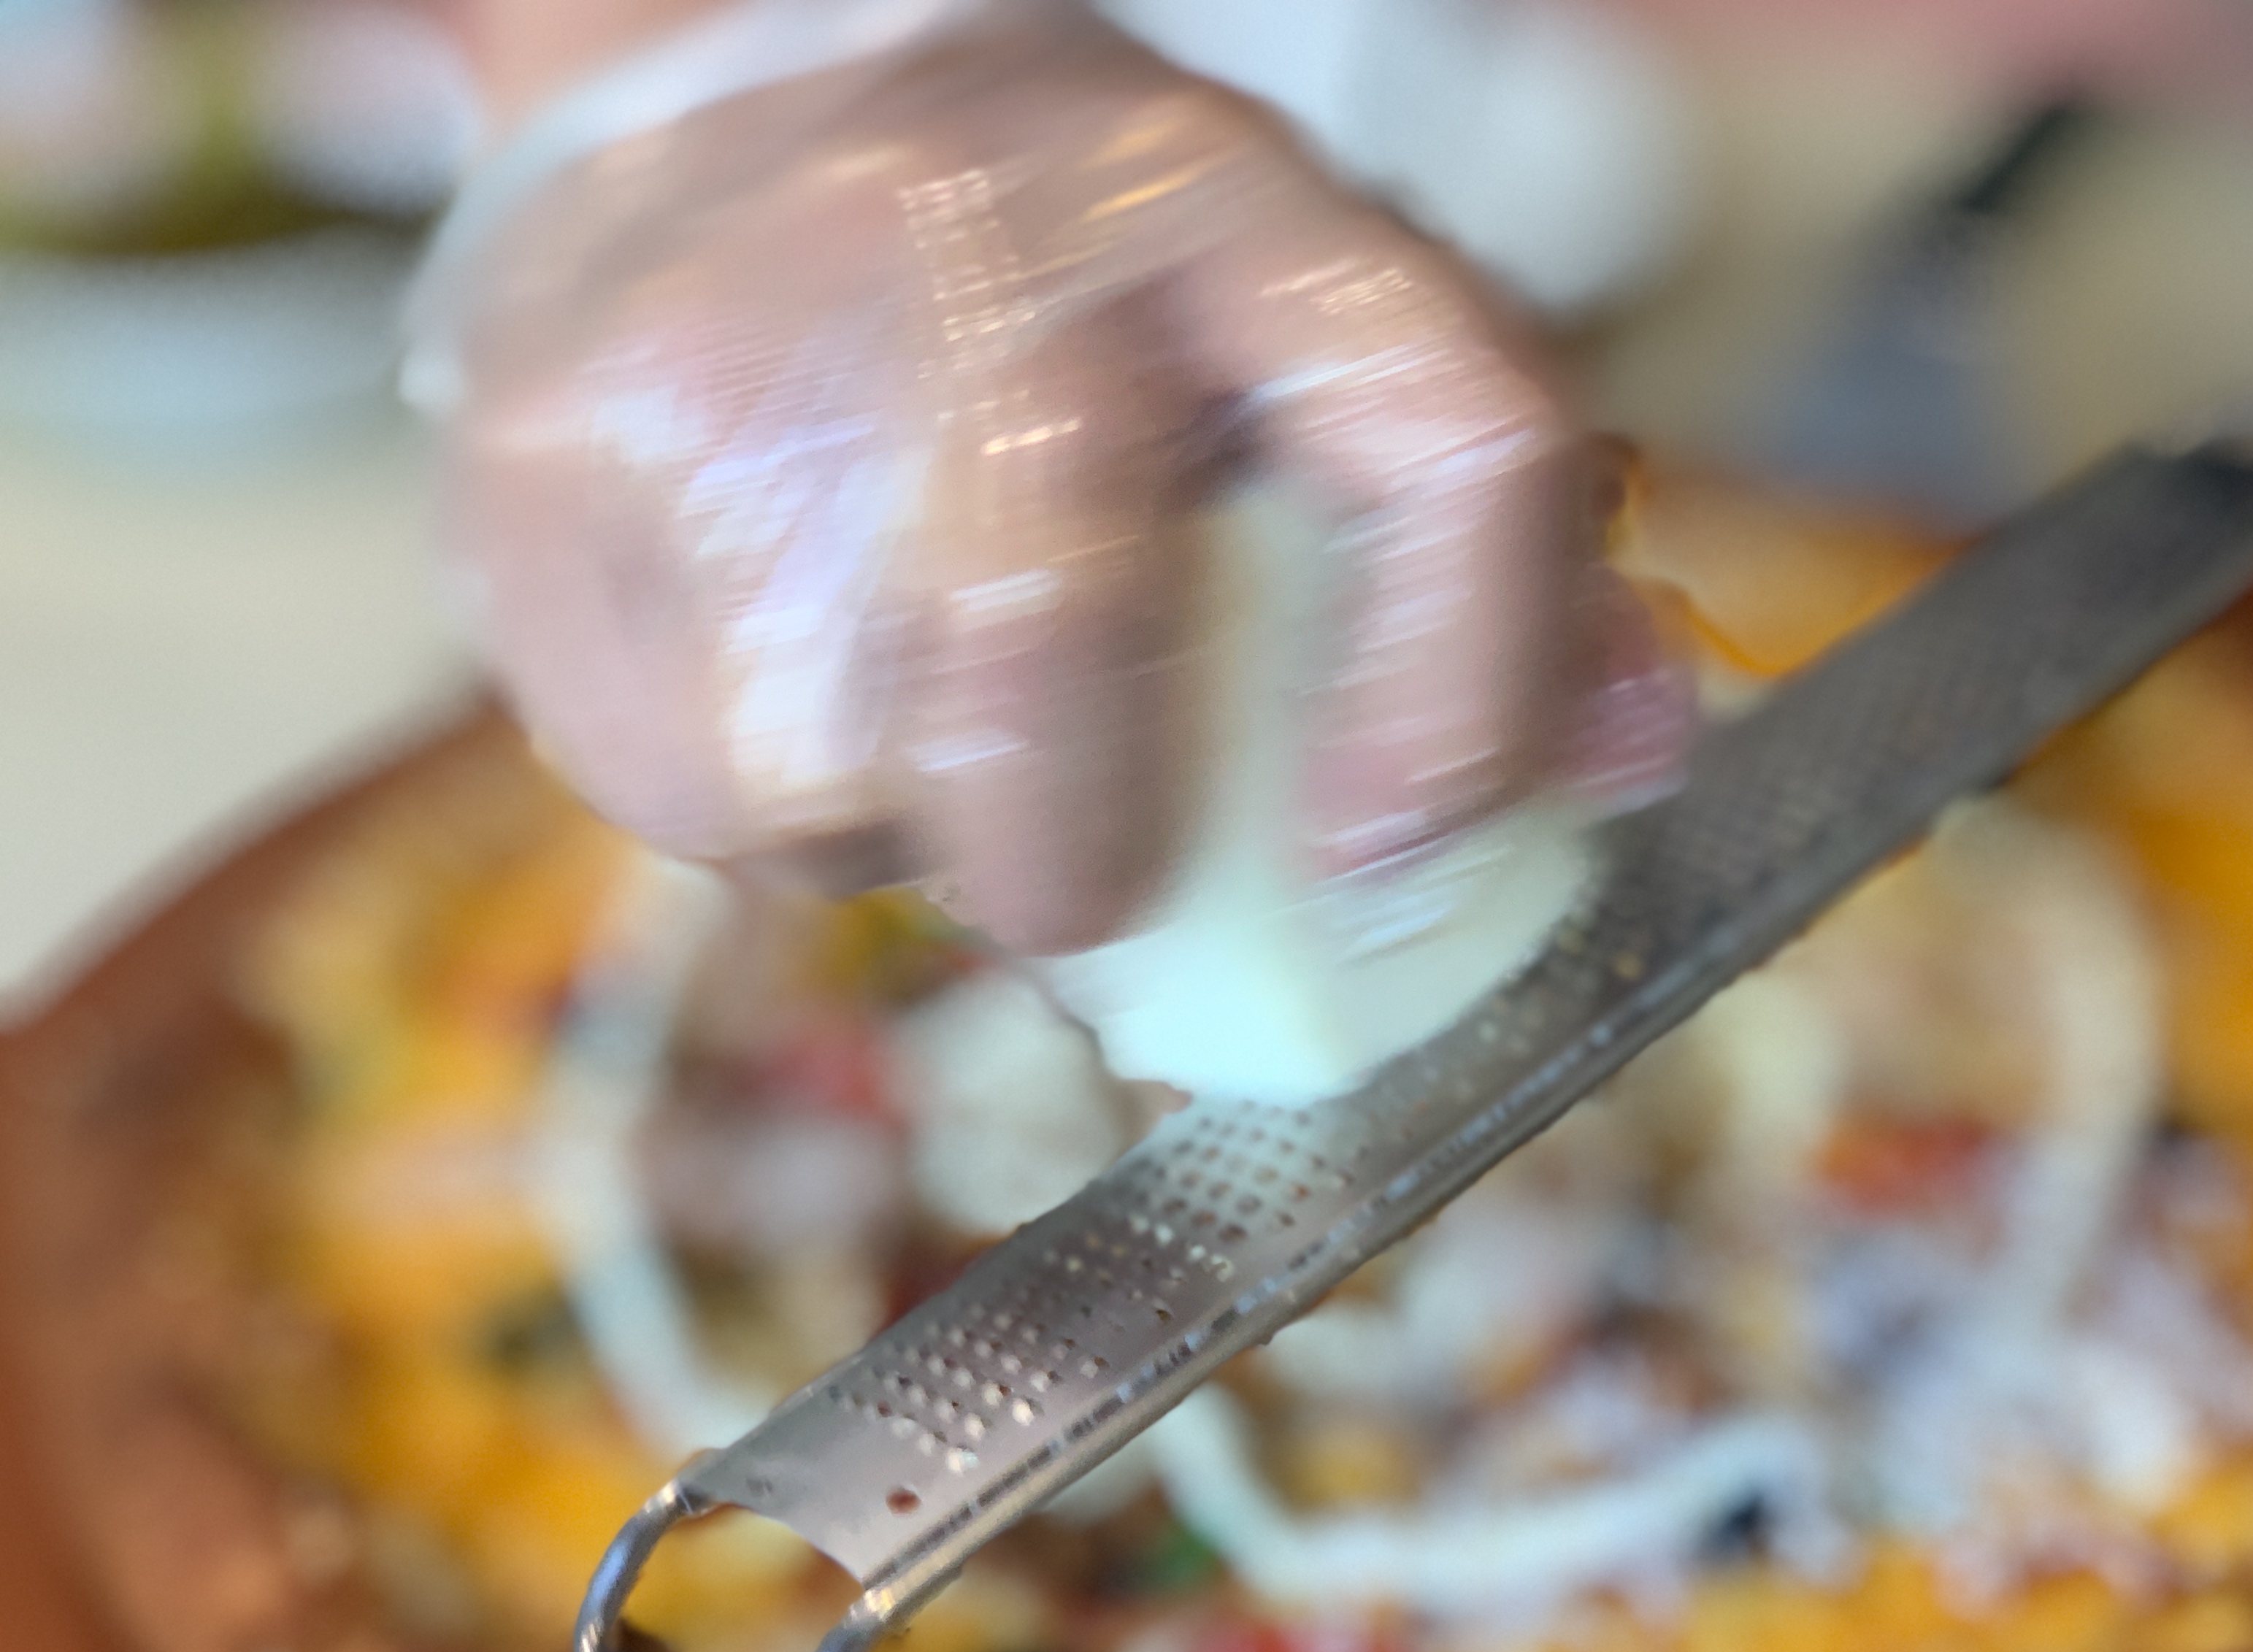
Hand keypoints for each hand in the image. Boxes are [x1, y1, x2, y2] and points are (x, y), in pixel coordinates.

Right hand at [433, 6, 1682, 953]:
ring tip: (920, 706)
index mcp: (1242, 220)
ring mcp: (728, 373)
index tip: (1398, 856)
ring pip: (844, 781)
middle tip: (1087, 878)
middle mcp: (986, 265)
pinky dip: (777, 806)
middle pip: (1040, 644)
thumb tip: (1640, 754)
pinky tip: (794, 675)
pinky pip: (694, 799)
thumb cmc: (1085, 290)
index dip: (1465, 691)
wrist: (731, 108)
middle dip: (1076, 847)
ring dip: (917, 829)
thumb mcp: (1321, 351)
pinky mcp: (547, 496)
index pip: (1450, 442)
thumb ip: (1509, 556)